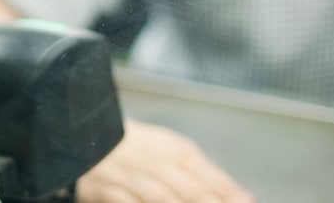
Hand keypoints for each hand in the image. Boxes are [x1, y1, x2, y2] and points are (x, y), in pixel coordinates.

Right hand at [76, 119, 253, 202]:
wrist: (89, 137)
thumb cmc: (142, 150)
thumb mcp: (175, 152)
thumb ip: (208, 175)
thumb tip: (244, 198)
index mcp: (177, 151)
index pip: (213, 179)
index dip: (232, 197)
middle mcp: (156, 162)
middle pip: (191, 191)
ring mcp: (131, 177)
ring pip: (161, 198)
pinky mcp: (107, 191)